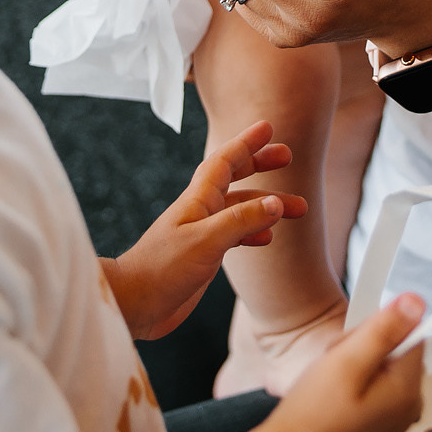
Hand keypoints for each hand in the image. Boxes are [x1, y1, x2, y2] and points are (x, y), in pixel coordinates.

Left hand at [102, 122, 304, 339]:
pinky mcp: (202, 255)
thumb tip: (275, 203)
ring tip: (298, 209)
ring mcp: (201, 233)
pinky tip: (267, 238)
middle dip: (260, 164)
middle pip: (234, 178)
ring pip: (240, 209)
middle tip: (288, 156)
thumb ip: (241, 221)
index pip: (225, 161)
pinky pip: (234, 235)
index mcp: (198, 200)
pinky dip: (253, 232)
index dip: (246, 143)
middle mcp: (200, 211)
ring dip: (267, 205)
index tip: (268, 127)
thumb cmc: (161, 269)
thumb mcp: (205, 242)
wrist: (133, 304)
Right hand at [262, 293, 427, 431]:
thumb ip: (384, 330)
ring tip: (330, 380)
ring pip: (385, 369)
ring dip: (358, 365)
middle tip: (335, 362)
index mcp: (409, 390)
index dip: (378, 330)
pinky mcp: (381, 426)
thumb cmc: (314, 411)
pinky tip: (333, 395)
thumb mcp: (347, 360)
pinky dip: (356, 384)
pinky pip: (377, 390)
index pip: (411, 335)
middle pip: (398, 352)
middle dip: (367, 348)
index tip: (351, 344)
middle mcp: (411, 407)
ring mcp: (396, 420)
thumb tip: (418, 302)